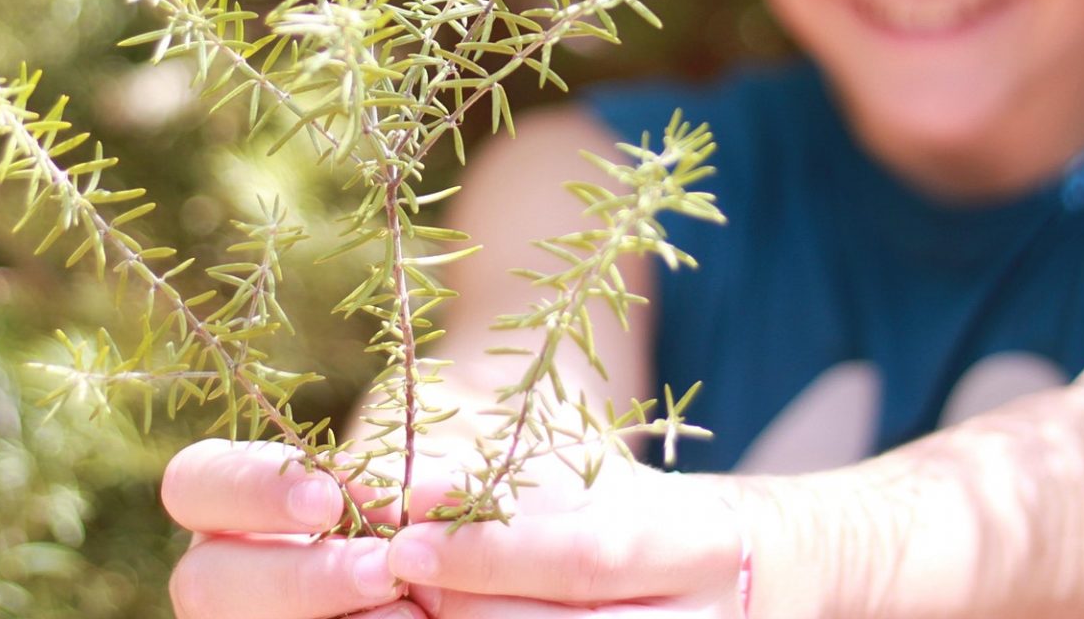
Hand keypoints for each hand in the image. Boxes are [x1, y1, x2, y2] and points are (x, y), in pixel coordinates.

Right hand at [161, 438, 424, 618]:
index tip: (327, 497)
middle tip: (383, 571)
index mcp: (236, 505)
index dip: (250, 489)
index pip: (195, 483)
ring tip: (408, 613)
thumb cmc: (429, 514)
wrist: (454, 575)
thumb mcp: (428, 488)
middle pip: (204, 581)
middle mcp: (225, 572)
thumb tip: (422, 499)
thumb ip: (417, 486)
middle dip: (299, 578)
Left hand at [386, 463, 749, 618]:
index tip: (405, 543)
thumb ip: (492, 483)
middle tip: (388, 583)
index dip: (489, 556)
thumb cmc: (612, 510)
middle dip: (460, 608)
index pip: (586, 558)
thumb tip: (401, 491)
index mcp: (695, 548)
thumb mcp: (566, 478)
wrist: (679, 576)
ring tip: (405, 607)